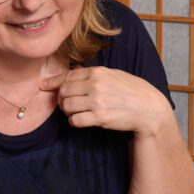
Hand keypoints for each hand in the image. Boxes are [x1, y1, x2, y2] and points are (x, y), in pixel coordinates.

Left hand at [40, 66, 167, 135]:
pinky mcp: (100, 117)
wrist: (149, 108)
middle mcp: (95, 85)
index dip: (53, 82)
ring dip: (68, 111)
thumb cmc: (133, 91)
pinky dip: (75, 121)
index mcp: (98, 72)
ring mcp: (97, 101)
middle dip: (62, 99)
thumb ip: (94, 75)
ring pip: (67, 106)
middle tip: (67, 104)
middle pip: (64, 91)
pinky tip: (82, 120)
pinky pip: (75, 120)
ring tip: (76, 112)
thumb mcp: (114, 75)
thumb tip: (73, 75)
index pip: (68, 76)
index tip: (44, 86)